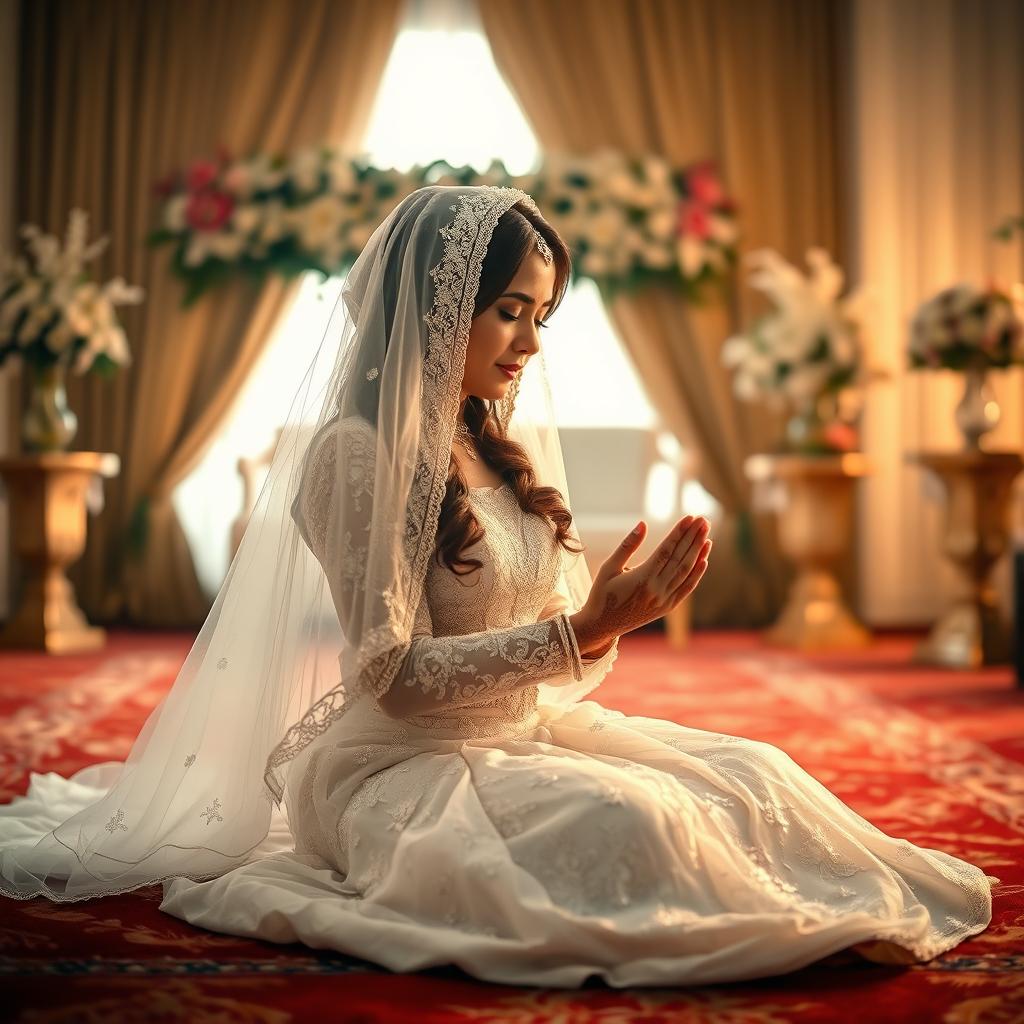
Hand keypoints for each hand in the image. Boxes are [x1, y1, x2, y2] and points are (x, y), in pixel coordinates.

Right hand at [569, 516, 710, 655]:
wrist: (601, 626)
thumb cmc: (601, 594)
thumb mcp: (609, 567)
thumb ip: (627, 546)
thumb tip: (643, 524)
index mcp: (641, 578)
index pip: (666, 550)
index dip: (679, 533)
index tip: (689, 517)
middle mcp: (656, 590)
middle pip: (680, 558)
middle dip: (693, 537)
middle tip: (703, 519)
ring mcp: (663, 600)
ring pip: (685, 572)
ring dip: (698, 552)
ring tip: (706, 533)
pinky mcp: (667, 608)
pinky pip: (686, 589)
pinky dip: (696, 574)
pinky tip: (704, 560)